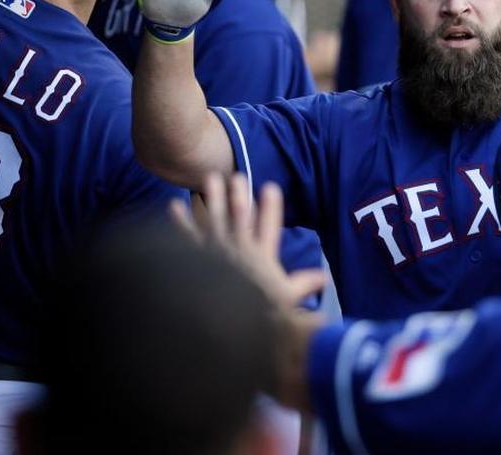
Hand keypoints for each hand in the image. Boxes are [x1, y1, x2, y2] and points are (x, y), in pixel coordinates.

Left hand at [171, 173, 325, 310]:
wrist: (222, 325)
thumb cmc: (259, 313)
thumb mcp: (286, 299)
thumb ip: (304, 285)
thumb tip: (326, 279)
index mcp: (262, 256)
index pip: (269, 226)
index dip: (270, 206)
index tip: (270, 187)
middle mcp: (239, 249)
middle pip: (239, 215)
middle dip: (238, 194)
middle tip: (237, 175)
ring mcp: (217, 252)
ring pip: (214, 219)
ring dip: (211, 198)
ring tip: (209, 179)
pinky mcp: (197, 259)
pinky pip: (187, 237)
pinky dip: (181, 222)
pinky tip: (174, 206)